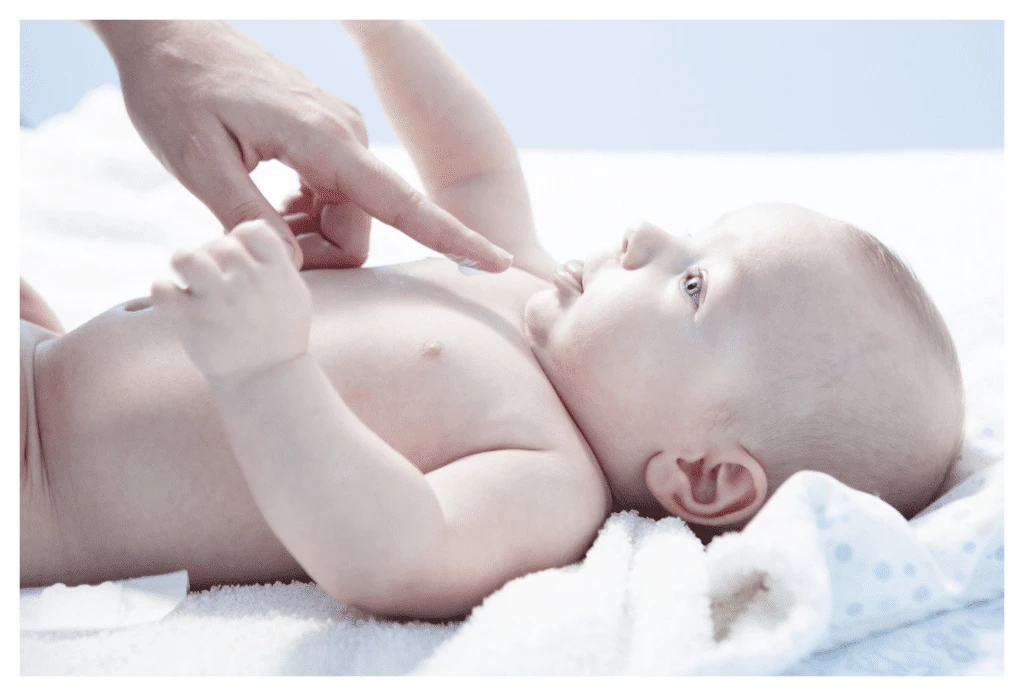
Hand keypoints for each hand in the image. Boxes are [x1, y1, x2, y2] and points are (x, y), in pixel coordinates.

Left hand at [91, 20, 513, 271]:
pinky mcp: (323, 139)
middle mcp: (344, 137)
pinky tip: (263, 199)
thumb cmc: (175, 91)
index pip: (399, 202)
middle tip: (245, 243)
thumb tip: (290, 266)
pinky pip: (332, 199)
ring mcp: (337, 137)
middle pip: (358, 230)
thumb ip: (246, 218)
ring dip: (301, 236)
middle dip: (312, 254)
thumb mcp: (196, 160)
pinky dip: (301, 216)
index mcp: (324, 140)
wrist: (167, 34)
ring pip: (344, 219)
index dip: (451, 236)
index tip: (498, 260)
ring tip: (244, 215)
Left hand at [151, 221, 311, 378]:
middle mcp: (248, 281)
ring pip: (185, 257)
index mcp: (276, 272)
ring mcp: (219, 301)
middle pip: (218, 243)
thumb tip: (258, 233)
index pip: (252, 229)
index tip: (240, 261)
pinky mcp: (192, 322)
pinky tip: (173, 302)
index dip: (240, 239)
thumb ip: (278, 263)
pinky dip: (162, 291)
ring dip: (183, 265)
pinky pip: (161, 289)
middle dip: (211, 257)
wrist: (269, 380)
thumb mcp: (295, 295)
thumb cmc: (282, 337)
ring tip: (189, 282)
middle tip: (211, 280)